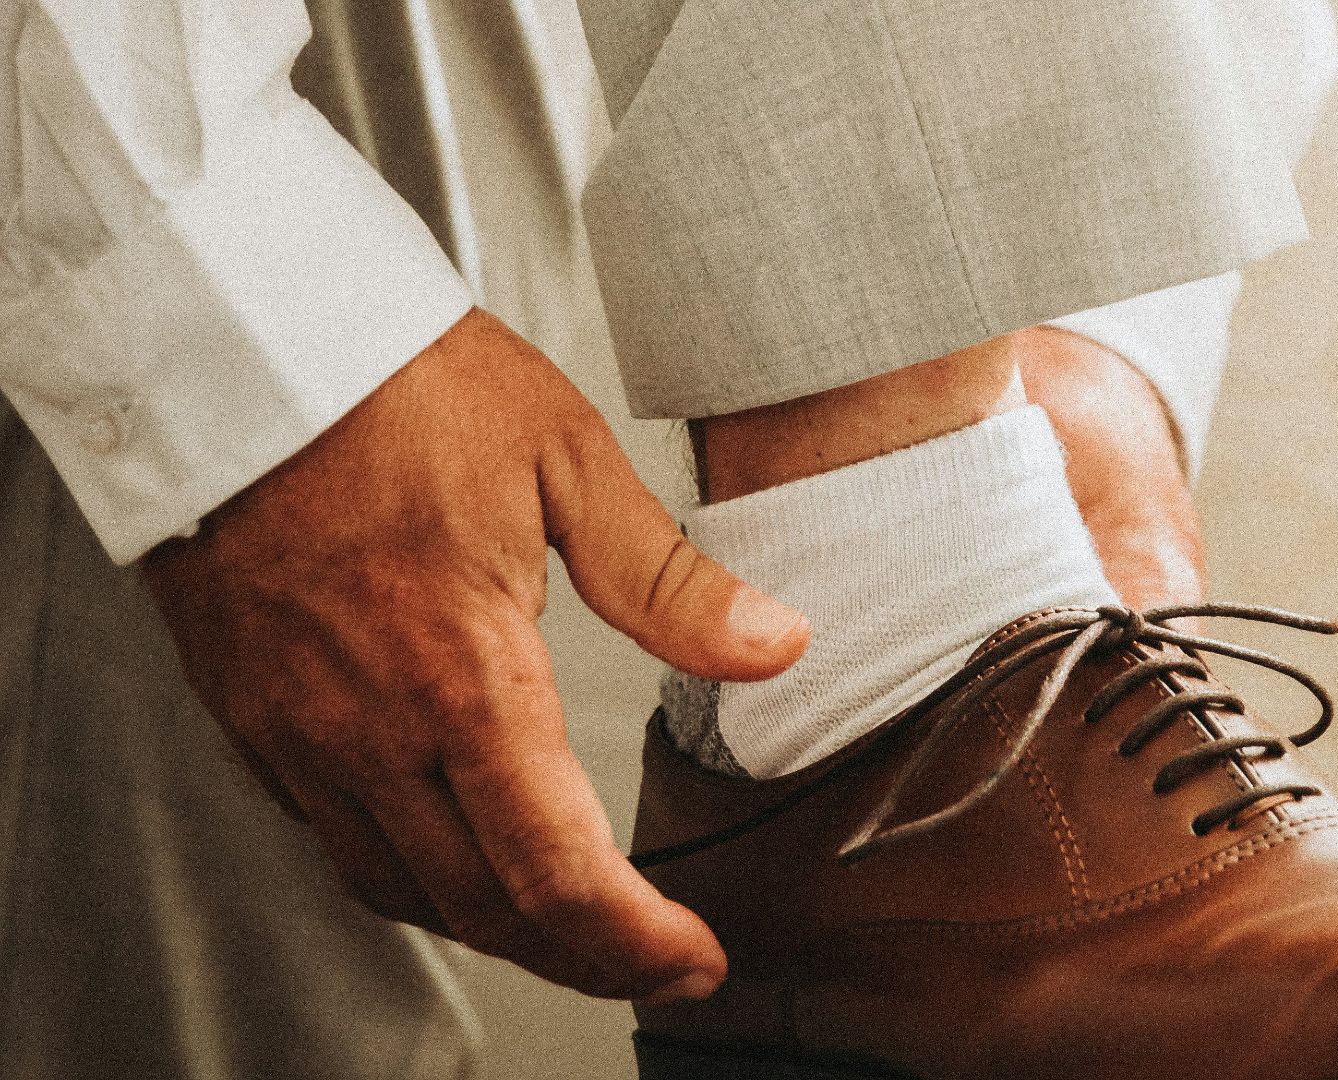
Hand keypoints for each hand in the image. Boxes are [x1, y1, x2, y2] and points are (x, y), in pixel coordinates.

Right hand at [142, 309, 807, 1000]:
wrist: (234, 339)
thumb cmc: (400, 384)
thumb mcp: (566, 459)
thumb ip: (671, 580)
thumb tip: (777, 647)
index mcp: (460, 673)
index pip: (556, 868)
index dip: (635, 941)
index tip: (696, 957)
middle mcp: (367, 727)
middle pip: (483, 907)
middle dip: (584, 957)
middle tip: (657, 958)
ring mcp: (295, 732)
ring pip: (403, 891)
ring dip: (500, 929)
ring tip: (578, 927)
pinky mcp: (249, 718)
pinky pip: (336, 842)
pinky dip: (415, 878)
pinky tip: (462, 856)